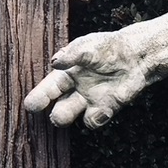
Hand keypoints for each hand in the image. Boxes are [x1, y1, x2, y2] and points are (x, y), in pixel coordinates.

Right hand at [24, 31, 147, 128]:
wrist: (136, 57)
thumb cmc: (109, 48)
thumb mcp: (88, 46)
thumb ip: (73, 55)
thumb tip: (55, 63)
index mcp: (66, 74)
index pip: (47, 90)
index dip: (38, 99)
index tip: (32, 106)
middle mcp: (75, 90)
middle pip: (57, 110)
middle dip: (56, 115)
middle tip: (58, 114)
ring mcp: (90, 100)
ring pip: (70, 117)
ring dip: (71, 116)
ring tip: (78, 106)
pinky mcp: (106, 108)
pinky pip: (93, 122)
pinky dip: (95, 118)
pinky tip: (102, 109)